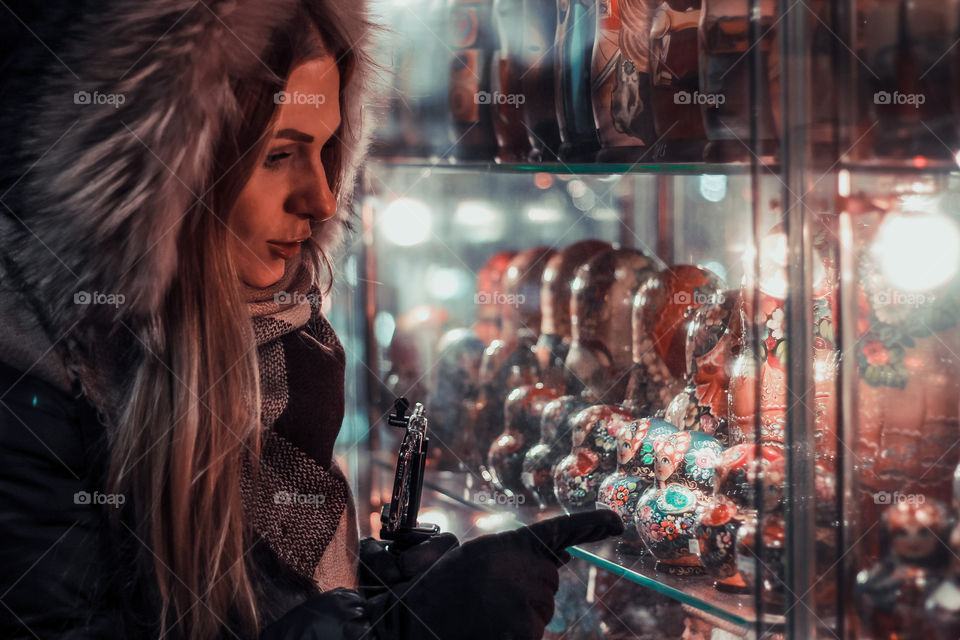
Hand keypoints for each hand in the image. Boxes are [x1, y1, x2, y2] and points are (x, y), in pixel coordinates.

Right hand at [369, 509, 622, 639]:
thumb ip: (512, 558)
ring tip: (478, 617)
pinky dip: (515, 632)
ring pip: (539, 612)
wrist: (409, 630)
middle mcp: (526, 571)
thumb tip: (552, 566)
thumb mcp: (470, 561)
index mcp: (509, 545)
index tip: (616, 522)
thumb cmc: (434, 596)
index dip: (592, 524)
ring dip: (516, 616)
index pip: (561, 531)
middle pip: (547, 583)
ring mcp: (529, 606)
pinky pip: (531, 632)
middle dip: (523, 591)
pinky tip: (488, 629)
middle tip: (483, 599)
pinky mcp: (526, 635)